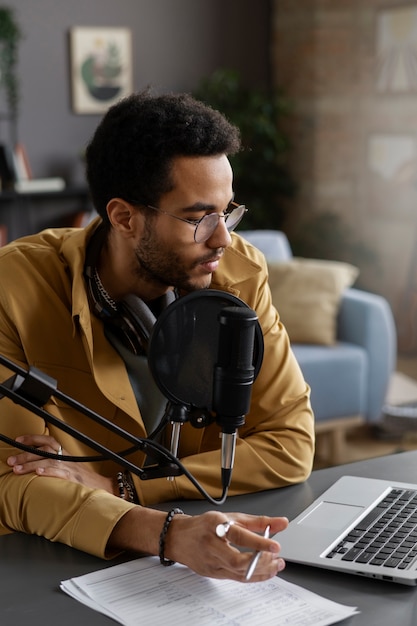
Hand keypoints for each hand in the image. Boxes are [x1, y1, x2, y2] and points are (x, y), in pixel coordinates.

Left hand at [7, 434, 113, 492]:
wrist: (102, 487)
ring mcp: (70, 467)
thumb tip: (35, 464)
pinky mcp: (73, 478)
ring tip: (17, 469)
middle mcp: (66, 457)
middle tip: (11, 460)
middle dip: (25, 454)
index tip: (18, 440)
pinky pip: (59, 472)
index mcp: (65, 453)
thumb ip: (55, 463)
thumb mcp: (69, 467)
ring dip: (30, 464)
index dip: (33, 439)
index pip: (47, 441)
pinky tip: (38, 472)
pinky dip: (48, 471)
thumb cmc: (84, 479)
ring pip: (47, 461)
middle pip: (44, 450)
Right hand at [165, 511, 287, 581]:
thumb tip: (280, 523)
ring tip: (276, 564)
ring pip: (238, 573)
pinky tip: (265, 571)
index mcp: (215, 525)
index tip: (275, 545)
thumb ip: (257, 522)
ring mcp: (210, 562)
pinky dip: (254, 576)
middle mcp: (211, 545)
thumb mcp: (230, 517)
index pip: (239, 536)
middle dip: (260, 561)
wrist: (178, 538)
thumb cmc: (204, 525)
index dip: (258, 542)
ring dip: (261, 570)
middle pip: (237, 560)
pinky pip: (236, 578)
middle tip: (275, 557)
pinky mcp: (212, 574)